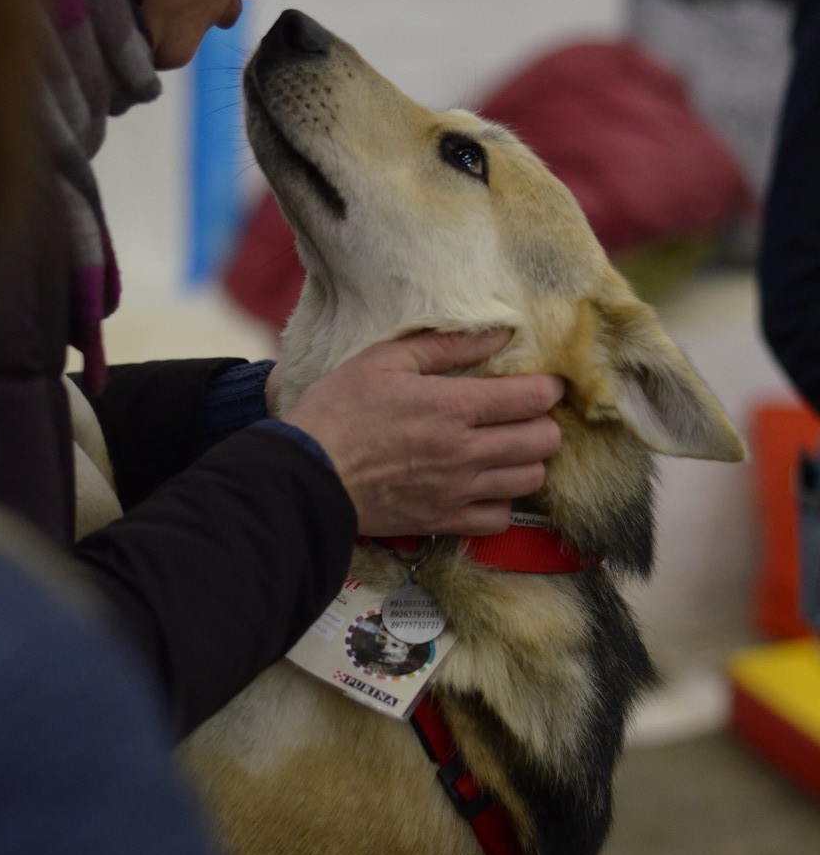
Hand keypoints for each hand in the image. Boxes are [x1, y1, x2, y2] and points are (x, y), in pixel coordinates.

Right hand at [279, 329, 562, 537]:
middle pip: (544, 441)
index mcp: (454, 406)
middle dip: (543, 423)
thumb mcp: (385, 360)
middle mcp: (466, 452)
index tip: (541, 382)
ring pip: (530, 480)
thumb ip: (445, 346)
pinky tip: (483, 484)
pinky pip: (500, 518)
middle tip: (523, 415)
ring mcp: (458, 491)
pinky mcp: (444, 521)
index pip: (534, 398)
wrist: (307, 476)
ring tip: (505, 448)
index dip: (548, 387)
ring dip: (526, 461)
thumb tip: (498, 333)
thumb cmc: (339, 411)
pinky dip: (500, 501)